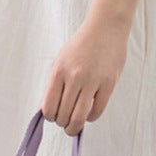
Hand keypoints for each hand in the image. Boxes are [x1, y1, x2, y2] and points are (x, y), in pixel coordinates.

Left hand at [40, 14, 129, 135]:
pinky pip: (96, 112)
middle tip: (66, 123)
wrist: (106, 27)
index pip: (48, 108)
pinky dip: (90, 118)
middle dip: (63, 124)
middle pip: (63, 116)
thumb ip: (54, 85)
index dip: (50, 118)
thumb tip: (48, 110)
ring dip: (74, 127)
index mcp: (59, 71)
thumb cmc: (82, 46)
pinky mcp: (108, 84)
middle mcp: (74, 76)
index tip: (55, 117)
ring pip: (78, 118)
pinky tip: (89, 113)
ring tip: (75, 126)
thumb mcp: (61, 61)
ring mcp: (92, 81)